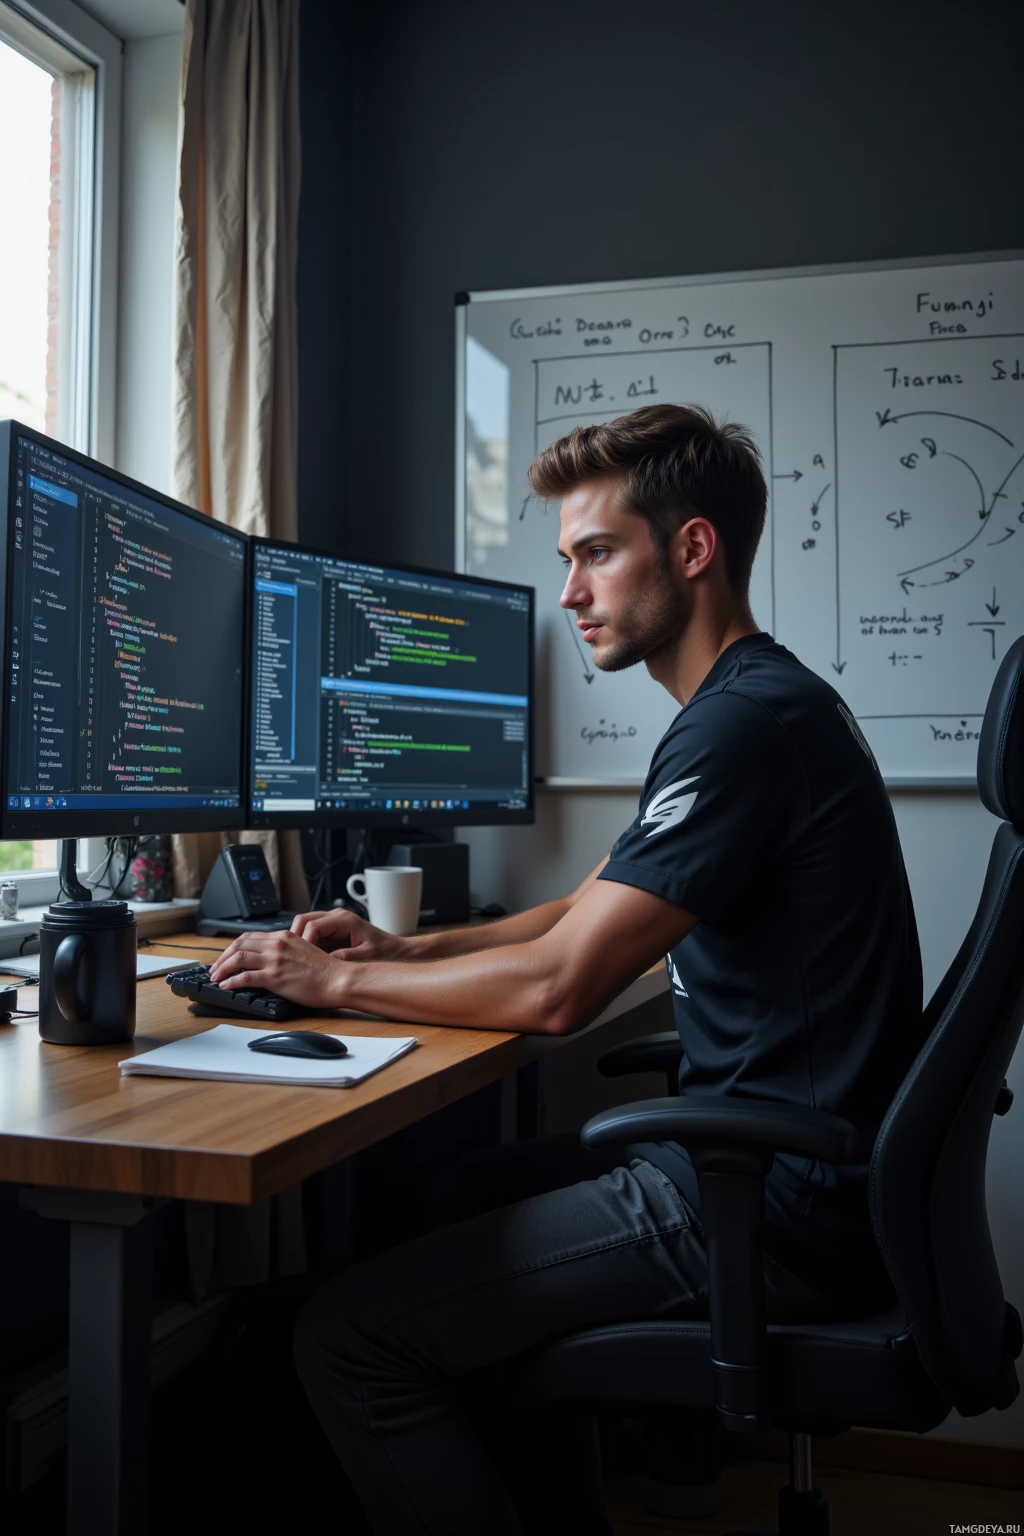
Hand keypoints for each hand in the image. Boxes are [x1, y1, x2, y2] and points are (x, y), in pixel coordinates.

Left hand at [208, 930, 348, 1008]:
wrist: (338, 979)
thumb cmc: (326, 971)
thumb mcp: (304, 951)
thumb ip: (286, 950)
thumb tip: (271, 958)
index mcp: (284, 936)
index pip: (250, 937)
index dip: (233, 947)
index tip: (227, 957)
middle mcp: (277, 944)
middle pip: (239, 944)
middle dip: (222, 957)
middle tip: (215, 968)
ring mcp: (275, 960)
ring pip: (238, 958)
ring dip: (222, 968)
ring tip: (216, 978)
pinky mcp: (275, 977)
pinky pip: (245, 977)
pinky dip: (231, 981)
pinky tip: (226, 986)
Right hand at [290, 907, 407, 961]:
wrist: (396, 950)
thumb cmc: (385, 952)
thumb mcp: (368, 956)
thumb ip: (349, 957)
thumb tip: (329, 960)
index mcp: (345, 920)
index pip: (313, 925)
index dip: (303, 941)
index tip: (300, 958)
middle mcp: (337, 916)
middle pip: (304, 919)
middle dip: (294, 937)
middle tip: (290, 957)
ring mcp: (333, 922)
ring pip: (305, 924)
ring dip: (298, 940)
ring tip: (294, 958)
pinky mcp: (331, 931)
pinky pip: (311, 933)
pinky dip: (304, 943)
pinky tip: (303, 958)